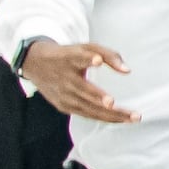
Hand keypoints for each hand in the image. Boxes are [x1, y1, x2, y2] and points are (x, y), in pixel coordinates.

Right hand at [20, 39, 136, 123]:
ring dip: (112, 115)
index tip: (97, 60)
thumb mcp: (86, 48)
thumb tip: (127, 71)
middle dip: (105, 101)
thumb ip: (109, 55)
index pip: (79, 58)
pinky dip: (104, 117)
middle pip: (87, 92)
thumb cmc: (68, 55)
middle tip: (124, 108)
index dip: (88, 59)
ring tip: (132, 118)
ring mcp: (63, 95)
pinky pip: (87, 114)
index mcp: (70, 59)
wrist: (35, 64)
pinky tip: (121, 120)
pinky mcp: (63, 106)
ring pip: (89, 108)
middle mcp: (65, 79)